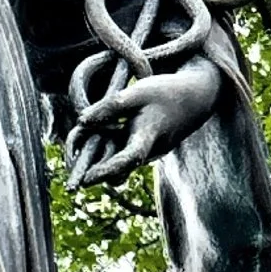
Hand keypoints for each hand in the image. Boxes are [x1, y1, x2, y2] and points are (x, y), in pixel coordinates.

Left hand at [66, 56, 221, 186]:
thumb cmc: (167, 92)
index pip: (126, 160)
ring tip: (78, 149)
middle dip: (97, 172)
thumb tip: (81, 120)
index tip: (86, 179)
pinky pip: (125, 154)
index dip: (106, 170)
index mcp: (148, 139)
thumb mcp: (138, 93)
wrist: (197, 97)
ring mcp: (148, 152)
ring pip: (121, 163)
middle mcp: (148, 152)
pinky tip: (95, 137)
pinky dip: (110, 149)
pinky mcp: (146, 147)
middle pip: (119, 170)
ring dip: (101, 159)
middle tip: (73, 170)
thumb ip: (110, 107)